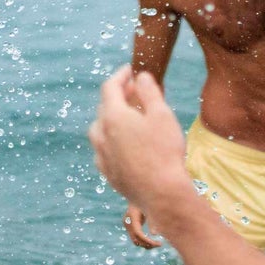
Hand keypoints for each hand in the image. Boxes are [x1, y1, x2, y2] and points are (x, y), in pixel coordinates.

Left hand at [88, 68, 190, 213]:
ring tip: (129, 118)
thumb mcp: (161, 114)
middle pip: (104, 107)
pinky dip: (111, 140)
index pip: (110, 87)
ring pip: (99, 130)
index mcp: (112, 116)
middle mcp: (101, 134)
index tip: (130, 70)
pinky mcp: (107, 172)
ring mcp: (101, 155)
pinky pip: (103, 150)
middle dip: (118, 96)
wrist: (162, 194)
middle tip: (135, 92)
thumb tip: (140, 77)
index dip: (120, 75)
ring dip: (111, 119)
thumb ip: (149, 91)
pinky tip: (124, 144)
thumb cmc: (164, 151)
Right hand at [123, 202, 162, 249]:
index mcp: (132, 216)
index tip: (159, 243)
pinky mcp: (129, 227)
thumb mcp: (150, 209)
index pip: (138, 234)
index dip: (148, 241)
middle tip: (160, 244)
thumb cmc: (146, 199)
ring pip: (135, 241)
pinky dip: (143, 241)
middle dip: (148, 244)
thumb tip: (155, 234)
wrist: (136, 192)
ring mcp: (127, 225)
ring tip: (157, 243)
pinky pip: (135, 238)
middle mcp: (127, 222)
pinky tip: (153, 241)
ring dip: (146, 244)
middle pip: (136, 239)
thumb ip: (152, 221)